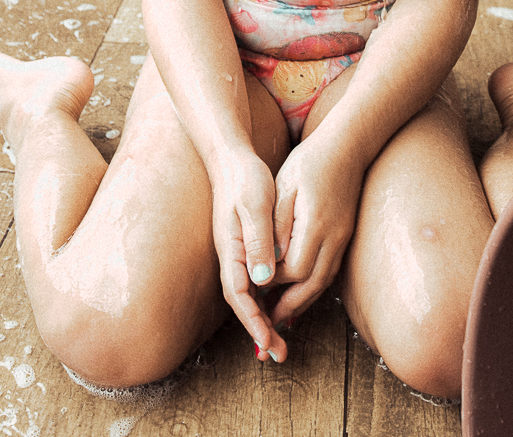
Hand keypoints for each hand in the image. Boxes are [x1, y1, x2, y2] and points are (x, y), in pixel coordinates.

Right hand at [208, 147, 287, 362]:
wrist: (232, 157)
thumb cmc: (245, 178)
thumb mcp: (255, 205)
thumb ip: (258, 240)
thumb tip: (263, 279)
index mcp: (231, 250)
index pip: (240, 296)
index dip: (254, 322)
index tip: (268, 343)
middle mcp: (231, 256)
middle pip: (243, 302)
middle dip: (260, 330)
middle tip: (279, 355)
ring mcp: (237, 252)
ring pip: (249, 295)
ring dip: (263, 319)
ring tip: (281, 341)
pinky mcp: (245, 245)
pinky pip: (254, 281)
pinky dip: (265, 299)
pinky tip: (279, 306)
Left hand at [270, 137, 363, 328]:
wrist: (347, 145)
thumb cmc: (309, 162)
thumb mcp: (285, 188)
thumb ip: (276, 227)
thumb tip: (267, 264)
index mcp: (316, 226)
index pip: (292, 270)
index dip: (272, 281)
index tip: (254, 284)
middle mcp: (334, 238)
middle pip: (311, 285)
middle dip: (289, 307)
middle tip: (268, 324)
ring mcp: (344, 238)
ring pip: (323, 281)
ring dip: (303, 301)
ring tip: (282, 316)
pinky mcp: (346, 235)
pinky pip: (330, 269)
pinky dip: (314, 285)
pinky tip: (301, 289)